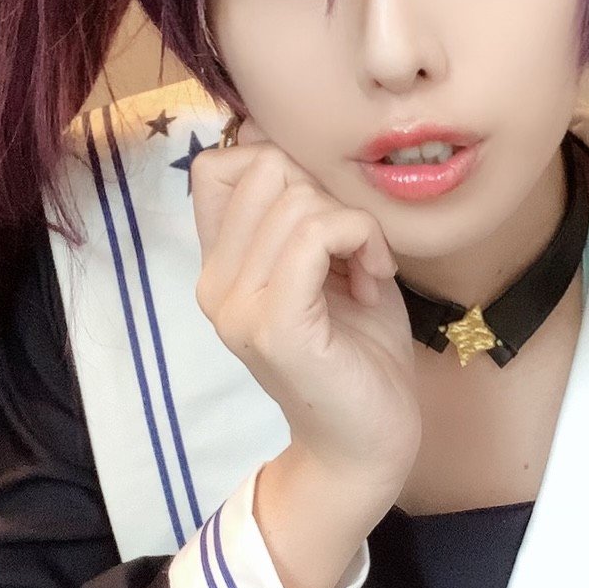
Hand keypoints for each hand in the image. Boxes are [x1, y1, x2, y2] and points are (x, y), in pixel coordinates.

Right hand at [190, 118, 420, 491]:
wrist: (367, 443)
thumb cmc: (358, 354)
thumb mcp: (329, 265)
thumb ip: (306, 211)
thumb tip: (300, 144)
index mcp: (219, 267)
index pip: (218, 164)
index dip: (282, 165)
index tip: (326, 216)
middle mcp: (215, 284)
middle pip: (264, 168)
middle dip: (327, 192)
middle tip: (356, 248)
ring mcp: (238, 306)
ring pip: (297, 199)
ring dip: (355, 224)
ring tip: (367, 272)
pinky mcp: (276, 326)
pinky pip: (317, 234)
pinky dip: (362, 241)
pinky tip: (373, 279)